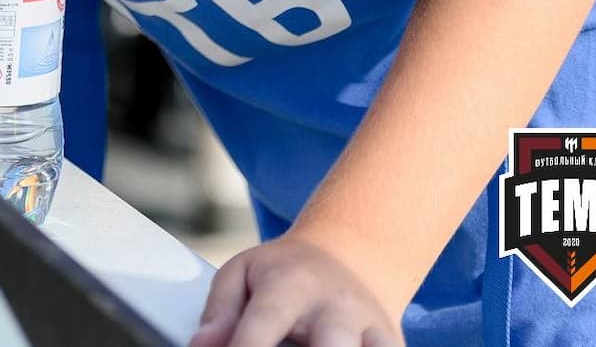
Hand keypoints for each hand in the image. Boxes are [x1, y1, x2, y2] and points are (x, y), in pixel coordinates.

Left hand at [189, 233, 403, 346]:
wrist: (349, 257)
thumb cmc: (287, 271)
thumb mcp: (244, 271)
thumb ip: (220, 309)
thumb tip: (201, 345)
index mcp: (292, 284)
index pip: (266, 321)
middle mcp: (337, 307)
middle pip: (332, 345)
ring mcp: (372, 329)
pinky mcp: (393, 344)